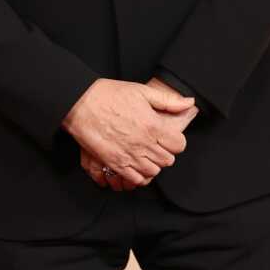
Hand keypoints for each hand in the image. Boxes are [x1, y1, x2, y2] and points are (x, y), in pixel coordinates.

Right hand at [64, 77, 197, 188]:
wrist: (81, 103)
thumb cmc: (109, 94)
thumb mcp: (141, 91)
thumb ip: (168, 100)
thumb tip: (189, 103)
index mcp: (153, 126)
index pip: (179, 145)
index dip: (176, 142)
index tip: (168, 138)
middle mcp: (144, 143)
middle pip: (167, 160)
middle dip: (165, 153)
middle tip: (156, 145)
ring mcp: (129, 155)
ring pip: (153, 171)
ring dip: (152, 164)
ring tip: (144, 154)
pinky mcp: (114, 163)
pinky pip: (135, 178)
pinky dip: (138, 175)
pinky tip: (134, 164)